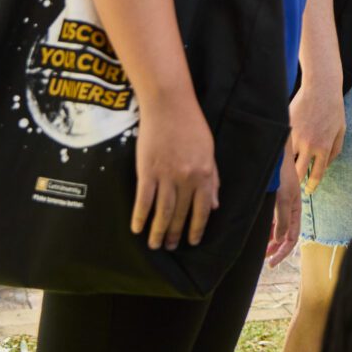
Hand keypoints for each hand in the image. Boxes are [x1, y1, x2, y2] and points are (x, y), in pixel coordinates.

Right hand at [133, 97, 218, 249]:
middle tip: (169, 246)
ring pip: (163, 211)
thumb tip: (214, 206)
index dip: (197, 228)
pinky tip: (137, 228)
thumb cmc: (191, 126)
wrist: (169, 105)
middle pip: (181, 213)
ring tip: (154, 244)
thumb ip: (213, 179)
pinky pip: (144, 200)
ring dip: (158, 231)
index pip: (202, 209)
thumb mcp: (209, 152)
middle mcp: (187, 178)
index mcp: (205, 173)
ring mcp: (166, 175)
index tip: (193, 242)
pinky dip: (140, 216)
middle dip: (175, 233)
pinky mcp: (147, 171)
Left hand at [265, 148, 301, 267]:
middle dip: (276, 249)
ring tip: (260, 251)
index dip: (283, 252)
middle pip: (285, 237)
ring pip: (277, 230)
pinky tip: (258, 234)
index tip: (272, 263)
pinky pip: (270, 221)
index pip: (292, 238)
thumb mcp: (283, 197)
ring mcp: (280, 205)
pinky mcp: (272, 200)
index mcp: (295, 210)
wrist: (275, 154)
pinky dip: (266, 230)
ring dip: (270, 241)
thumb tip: (281, 239)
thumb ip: (283, 219)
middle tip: (264, 260)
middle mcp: (288, 210)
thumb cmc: (282, 173)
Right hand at [287, 77, 345, 195]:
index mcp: (324, 147)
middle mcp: (308, 145)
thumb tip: (326, 166)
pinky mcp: (286, 128)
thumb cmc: (333, 109)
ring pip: (287, 161)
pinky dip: (280, 154)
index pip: (317, 173)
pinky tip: (278, 158)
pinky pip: (281, 146)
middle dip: (296, 183)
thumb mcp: (340, 131)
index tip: (309, 190)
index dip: (312, 185)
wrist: (320, 87)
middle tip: (294, 187)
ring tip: (284, 175)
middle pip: (299, 172)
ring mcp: (295, 137)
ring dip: (286, 169)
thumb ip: (335, 150)